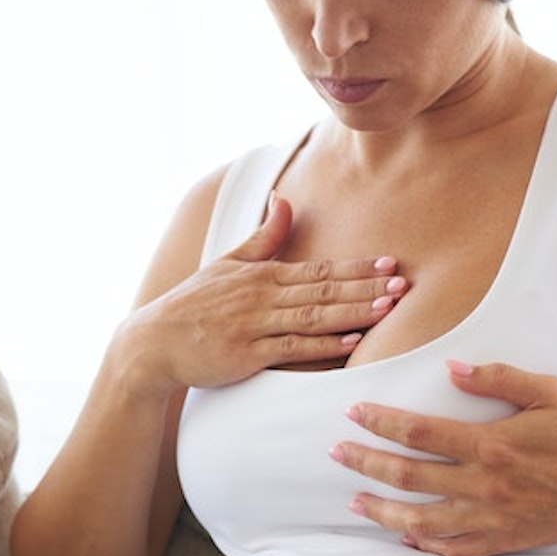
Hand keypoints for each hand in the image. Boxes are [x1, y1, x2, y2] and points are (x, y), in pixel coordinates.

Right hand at [123, 193, 407, 392]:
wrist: (154, 343)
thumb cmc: (194, 305)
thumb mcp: (227, 263)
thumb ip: (263, 238)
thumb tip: (285, 200)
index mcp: (262, 275)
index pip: (318, 269)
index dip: (356, 267)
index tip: (389, 263)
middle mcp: (262, 296)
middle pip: (323, 290)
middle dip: (365, 287)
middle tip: (402, 283)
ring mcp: (255, 325)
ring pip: (314, 317)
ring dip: (353, 312)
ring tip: (387, 308)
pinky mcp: (247, 354)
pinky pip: (292, 348)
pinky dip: (323, 345)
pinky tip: (351, 342)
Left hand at [329, 361, 556, 555]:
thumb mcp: (548, 392)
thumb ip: (499, 378)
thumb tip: (452, 369)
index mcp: (491, 445)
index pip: (420, 432)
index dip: (382, 421)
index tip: (355, 413)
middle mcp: (484, 486)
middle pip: (409, 477)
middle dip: (367, 463)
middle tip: (337, 453)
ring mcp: (491, 519)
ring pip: (422, 520)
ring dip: (383, 511)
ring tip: (354, 501)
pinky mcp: (502, 541)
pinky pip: (454, 550)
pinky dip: (425, 546)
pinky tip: (403, 538)